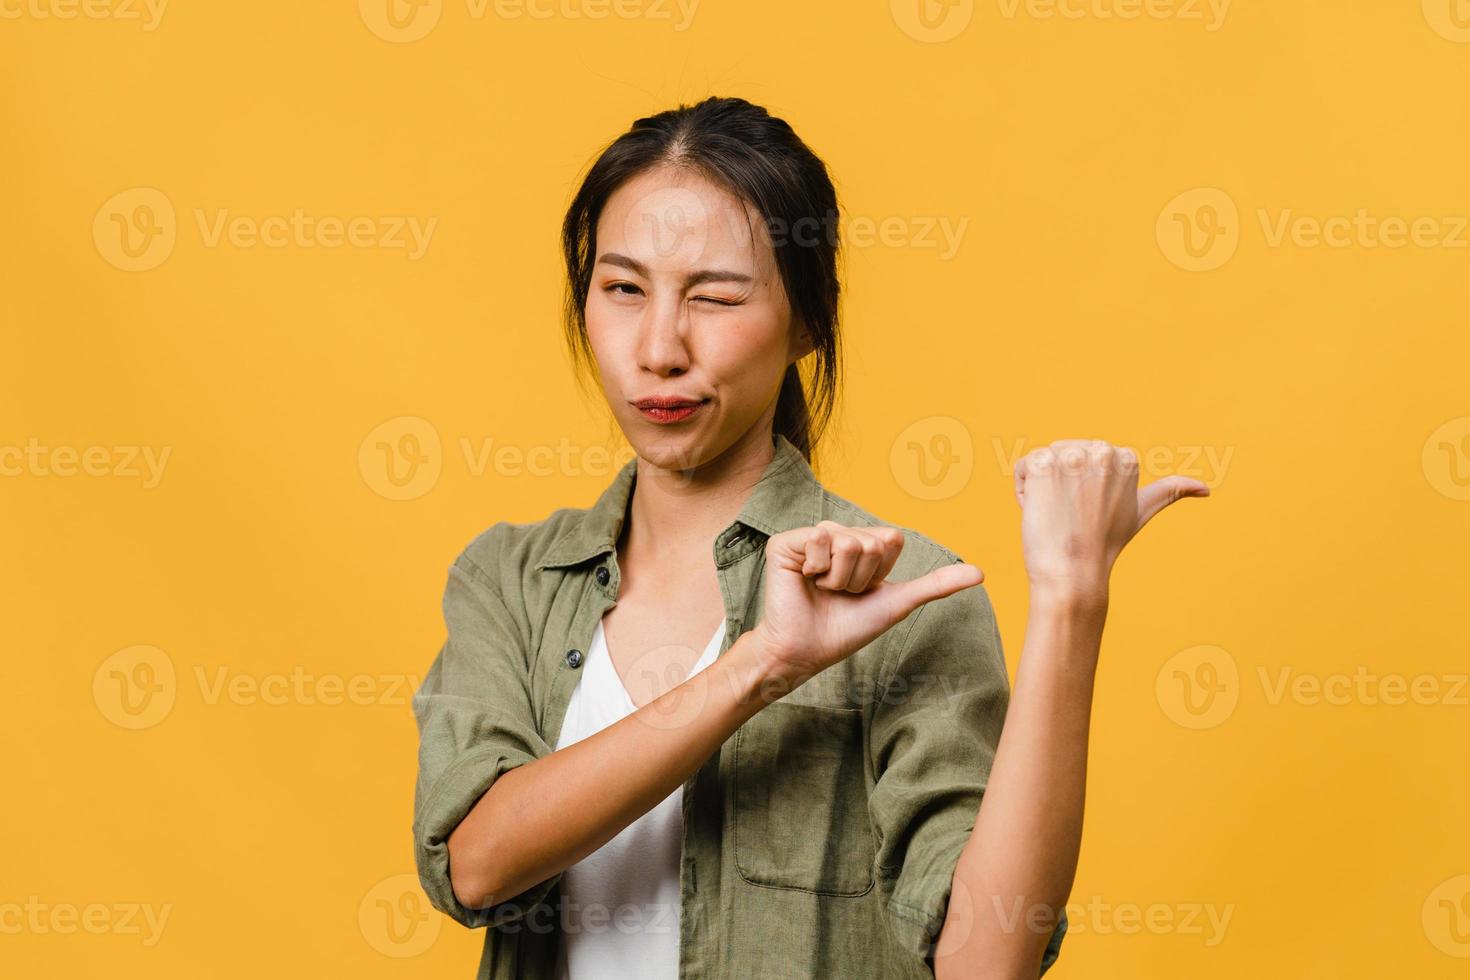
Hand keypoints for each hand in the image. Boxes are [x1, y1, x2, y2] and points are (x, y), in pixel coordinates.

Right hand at [751, 520, 983, 683]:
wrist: (807, 651)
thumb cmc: (848, 629)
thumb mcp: (898, 603)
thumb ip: (936, 585)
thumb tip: (981, 573)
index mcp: (862, 545)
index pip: (890, 539)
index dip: (882, 571)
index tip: (863, 591)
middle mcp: (837, 535)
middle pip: (871, 541)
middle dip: (860, 576)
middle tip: (840, 593)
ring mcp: (810, 537)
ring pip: (848, 541)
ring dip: (840, 577)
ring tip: (823, 590)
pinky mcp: (786, 543)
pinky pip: (819, 538)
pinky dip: (817, 569)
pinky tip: (805, 580)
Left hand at [1014, 439, 1209, 604]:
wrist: (1074, 572)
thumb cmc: (1104, 544)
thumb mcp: (1142, 511)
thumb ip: (1170, 491)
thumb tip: (1206, 489)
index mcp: (1125, 456)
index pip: (1085, 458)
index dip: (1081, 487)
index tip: (1090, 511)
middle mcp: (1101, 449)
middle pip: (1062, 455)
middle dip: (1061, 485)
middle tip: (1073, 516)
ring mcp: (1072, 455)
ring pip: (1042, 461)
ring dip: (1042, 488)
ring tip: (1058, 514)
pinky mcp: (1043, 463)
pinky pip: (1023, 467)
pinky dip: (1024, 491)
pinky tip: (1040, 510)